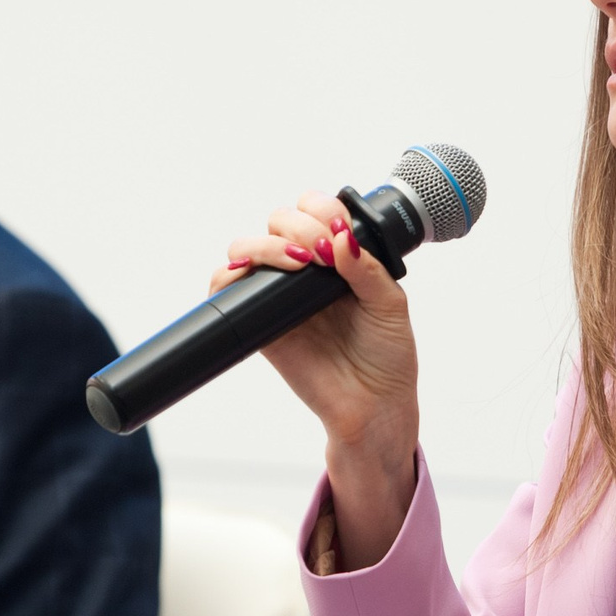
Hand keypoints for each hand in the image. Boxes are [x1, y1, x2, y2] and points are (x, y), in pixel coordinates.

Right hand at [213, 191, 418, 567]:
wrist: (373, 406)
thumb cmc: (387, 357)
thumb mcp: (389, 305)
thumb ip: (366, 268)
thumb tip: (341, 236)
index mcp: (338, 258)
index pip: (316, 211)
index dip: (319, 209)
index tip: (334, 229)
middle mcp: (305, 271)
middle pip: (278, 221)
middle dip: (296, 225)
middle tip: (318, 252)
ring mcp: (279, 295)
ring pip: (248, 247)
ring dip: (267, 244)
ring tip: (298, 264)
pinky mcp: (259, 323)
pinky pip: (226, 290)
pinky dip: (227, 274)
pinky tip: (251, 274)